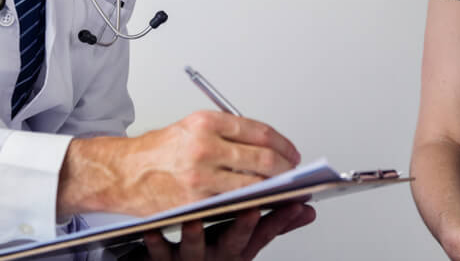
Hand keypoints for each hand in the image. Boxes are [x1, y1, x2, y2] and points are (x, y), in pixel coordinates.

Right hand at [57, 111, 300, 217]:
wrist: (122, 173)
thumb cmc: (156, 151)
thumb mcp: (191, 127)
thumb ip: (225, 133)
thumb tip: (264, 145)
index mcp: (205, 121)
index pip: (258, 131)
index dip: (282, 143)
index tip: (292, 151)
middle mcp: (204, 145)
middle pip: (263, 157)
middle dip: (286, 167)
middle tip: (294, 171)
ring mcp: (200, 175)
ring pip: (253, 183)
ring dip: (275, 187)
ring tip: (283, 188)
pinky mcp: (195, 201)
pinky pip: (233, 202)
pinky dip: (252, 202)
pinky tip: (260, 202)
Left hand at [138, 203, 315, 260]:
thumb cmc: (211, 248)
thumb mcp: (246, 241)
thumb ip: (274, 224)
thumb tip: (308, 210)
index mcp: (239, 245)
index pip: (263, 233)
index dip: (278, 220)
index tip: (292, 203)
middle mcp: (219, 253)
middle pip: (235, 241)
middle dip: (244, 227)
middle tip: (251, 209)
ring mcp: (192, 256)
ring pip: (195, 248)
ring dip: (196, 237)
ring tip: (194, 220)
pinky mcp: (164, 259)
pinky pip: (159, 252)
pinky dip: (156, 242)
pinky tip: (151, 231)